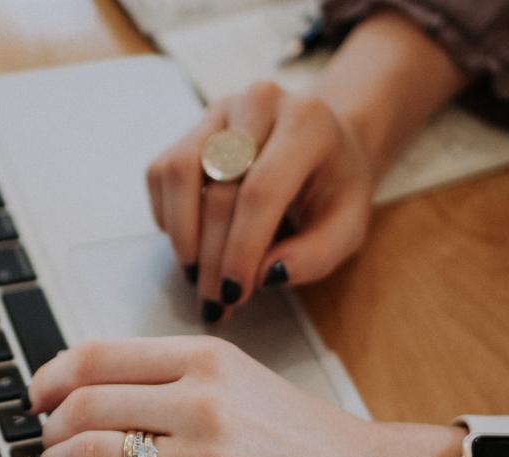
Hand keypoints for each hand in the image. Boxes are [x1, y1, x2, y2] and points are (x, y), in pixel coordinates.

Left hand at [27, 336, 474, 456]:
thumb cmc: (308, 438)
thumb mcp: (242, 380)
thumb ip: (173, 378)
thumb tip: (92, 390)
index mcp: (208, 359)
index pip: (97, 356)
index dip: (50, 378)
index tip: (36, 398)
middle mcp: (205, 404)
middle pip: (83, 406)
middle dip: (48, 432)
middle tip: (45, 449)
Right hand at [146, 81, 373, 322]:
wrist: (324, 142)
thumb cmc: (335, 188)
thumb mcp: (347, 227)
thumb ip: (315, 256)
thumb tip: (264, 275)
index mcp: (307, 123)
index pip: (261, 190)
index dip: (241, 248)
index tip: (234, 294)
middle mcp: (259, 103)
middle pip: (219, 189)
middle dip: (212, 256)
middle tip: (214, 301)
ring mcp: (220, 110)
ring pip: (179, 172)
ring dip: (181, 234)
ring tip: (195, 273)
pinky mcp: (192, 126)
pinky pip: (161, 172)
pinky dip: (167, 215)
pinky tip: (191, 240)